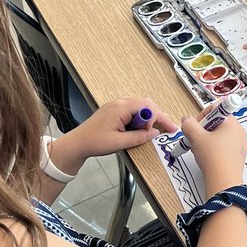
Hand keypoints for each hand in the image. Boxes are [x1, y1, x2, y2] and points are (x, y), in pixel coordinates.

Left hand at [54, 98, 178, 173]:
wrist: (78, 142)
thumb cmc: (94, 142)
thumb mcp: (119, 143)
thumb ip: (139, 137)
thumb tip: (154, 133)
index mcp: (121, 108)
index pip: (148, 107)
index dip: (159, 118)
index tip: (168, 129)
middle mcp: (120, 103)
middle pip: (146, 103)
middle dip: (159, 115)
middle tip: (169, 127)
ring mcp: (117, 105)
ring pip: (141, 104)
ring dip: (152, 115)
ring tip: (159, 127)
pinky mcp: (115, 110)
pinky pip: (134, 108)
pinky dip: (143, 115)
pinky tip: (144, 126)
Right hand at [182, 110, 246, 197]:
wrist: (224, 181)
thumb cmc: (212, 157)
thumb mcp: (196, 137)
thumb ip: (188, 125)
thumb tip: (186, 120)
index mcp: (232, 122)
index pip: (215, 109)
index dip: (202, 116)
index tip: (195, 127)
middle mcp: (239, 131)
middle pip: (217, 123)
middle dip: (203, 130)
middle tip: (195, 140)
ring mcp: (240, 144)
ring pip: (220, 135)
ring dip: (207, 140)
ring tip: (200, 151)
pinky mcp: (238, 155)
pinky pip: (225, 146)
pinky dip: (215, 149)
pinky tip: (208, 158)